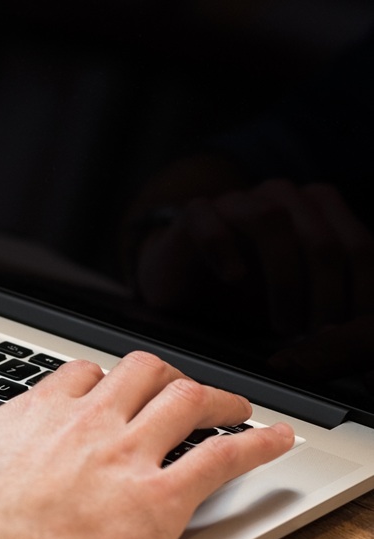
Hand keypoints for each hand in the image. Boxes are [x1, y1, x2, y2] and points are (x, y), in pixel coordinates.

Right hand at [0, 353, 293, 538]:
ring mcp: (128, 456)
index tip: (106, 391)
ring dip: (219, 399)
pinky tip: (274, 441)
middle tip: (176, 390)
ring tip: (234, 407)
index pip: (83, 375)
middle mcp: (91, 424)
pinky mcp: (159, 498)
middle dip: (164, 377)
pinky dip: (256, 445)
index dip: (100, 379)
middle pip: (144, 373)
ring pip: (190, 402)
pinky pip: (222, 458)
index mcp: (39, 413)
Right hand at [132, 179, 373, 335]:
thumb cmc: (246, 291)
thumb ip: (332, 305)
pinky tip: (233, 278)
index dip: (361, 292)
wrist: (183, 277)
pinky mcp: (194, 213)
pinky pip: (211, 223)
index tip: (351, 333)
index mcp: (319, 210)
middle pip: (320, 239)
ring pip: (271, 221)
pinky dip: (224, 249)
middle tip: (318, 337)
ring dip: (284, 279)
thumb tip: (366, 340)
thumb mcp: (300, 297)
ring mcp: (237, 201)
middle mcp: (283, 198)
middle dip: (326, 295)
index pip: (357, 246)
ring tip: (282, 324)